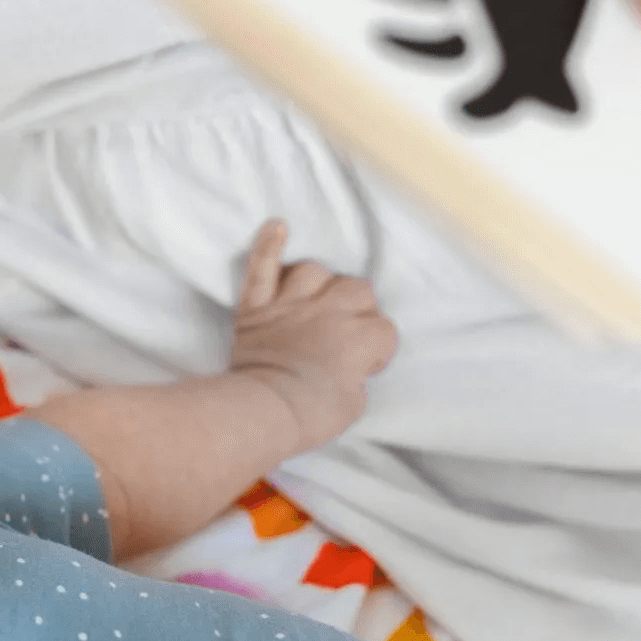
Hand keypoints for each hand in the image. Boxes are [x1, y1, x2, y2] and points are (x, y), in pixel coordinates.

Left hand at [227, 221, 395, 446]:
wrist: (266, 410)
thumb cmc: (313, 414)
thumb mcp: (355, 403)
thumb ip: (356, 373)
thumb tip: (347, 365)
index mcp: (360, 337)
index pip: (383, 330)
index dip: (375, 349)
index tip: (363, 365)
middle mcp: (330, 311)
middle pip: (357, 289)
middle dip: (356, 309)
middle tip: (343, 332)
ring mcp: (291, 303)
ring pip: (314, 272)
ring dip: (319, 284)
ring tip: (315, 301)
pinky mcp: (257, 306)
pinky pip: (263, 265)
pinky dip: (268, 245)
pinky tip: (277, 226)